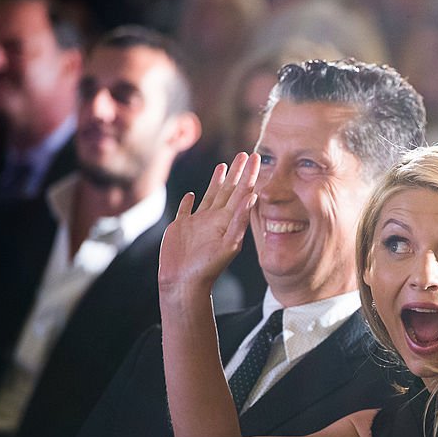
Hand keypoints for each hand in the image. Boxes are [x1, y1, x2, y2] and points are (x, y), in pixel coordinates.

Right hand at [158, 152, 259, 294]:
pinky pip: (185, 210)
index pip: (242, 192)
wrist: (185, 282)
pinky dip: (188, 202)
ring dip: (217, 181)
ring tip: (223, 166)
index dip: (249, 174)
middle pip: (228, 189)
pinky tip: (191, 194)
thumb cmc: (208, 267)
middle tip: (244, 153)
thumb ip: (239, 220)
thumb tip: (252, 197)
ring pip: (210, 196)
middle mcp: (215, 219)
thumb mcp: (228, 244)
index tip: (256, 157)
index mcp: (228, 220)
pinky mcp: (181, 227)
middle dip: (236, 172)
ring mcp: (198, 222)